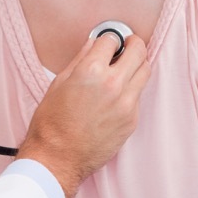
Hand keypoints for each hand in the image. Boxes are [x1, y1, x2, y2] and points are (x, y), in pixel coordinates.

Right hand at [16, 31, 149, 197]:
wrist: (58, 159)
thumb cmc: (51, 123)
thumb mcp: (58, 83)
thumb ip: (80, 59)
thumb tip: (93, 44)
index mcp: (91, 71)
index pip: (111, 40)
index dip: (108, 39)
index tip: (107, 42)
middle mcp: (113, 85)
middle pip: (138, 50)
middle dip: (132, 44)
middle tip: (126, 46)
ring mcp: (126, 104)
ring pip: (145, 71)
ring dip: (137, 64)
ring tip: (125, 68)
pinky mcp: (132, 120)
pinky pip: (138, 95)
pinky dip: (131, 89)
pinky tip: (117, 95)